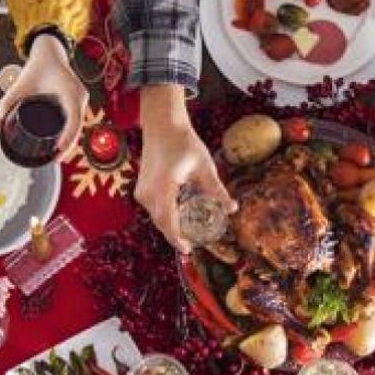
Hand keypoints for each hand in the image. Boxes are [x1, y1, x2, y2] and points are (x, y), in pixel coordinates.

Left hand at [0, 34, 87, 155]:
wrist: (49, 53)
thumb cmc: (36, 68)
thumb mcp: (20, 85)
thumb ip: (7, 102)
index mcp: (69, 91)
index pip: (73, 118)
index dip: (68, 136)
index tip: (58, 149)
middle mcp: (79, 96)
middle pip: (78, 126)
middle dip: (68, 144)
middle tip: (54, 159)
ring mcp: (81, 98)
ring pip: (79, 124)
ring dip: (71, 140)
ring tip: (58, 156)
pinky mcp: (79, 101)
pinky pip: (78, 120)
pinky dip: (72, 132)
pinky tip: (65, 144)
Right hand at [135, 104, 236, 253]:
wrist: (162, 125)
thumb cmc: (184, 143)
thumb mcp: (204, 167)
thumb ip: (217, 190)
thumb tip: (232, 209)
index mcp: (163, 188)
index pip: (168, 222)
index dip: (178, 239)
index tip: (189, 250)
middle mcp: (148, 193)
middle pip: (161, 223)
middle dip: (176, 235)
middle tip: (193, 243)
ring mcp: (142, 191)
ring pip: (157, 217)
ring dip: (171, 225)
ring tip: (188, 231)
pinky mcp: (141, 189)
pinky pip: (153, 209)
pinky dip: (165, 215)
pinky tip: (179, 216)